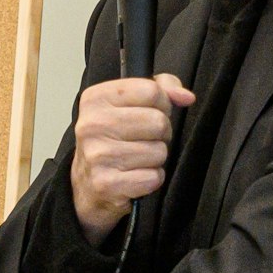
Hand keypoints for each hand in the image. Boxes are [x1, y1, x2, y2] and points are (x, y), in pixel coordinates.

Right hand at [69, 73, 194, 244]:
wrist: (87, 182)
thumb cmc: (114, 139)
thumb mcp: (131, 103)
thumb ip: (162, 88)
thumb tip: (185, 97)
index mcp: (96, 98)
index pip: (151, 90)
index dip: (162, 104)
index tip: (150, 113)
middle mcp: (92, 124)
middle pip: (158, 122)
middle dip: (161, 133)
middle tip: (145, 139)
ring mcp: (97, 155)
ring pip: (158, 152)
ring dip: (155, 158)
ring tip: (137, 158)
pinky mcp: (106, 184)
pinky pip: (152, 177)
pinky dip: (150, 179)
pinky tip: (134, 175)